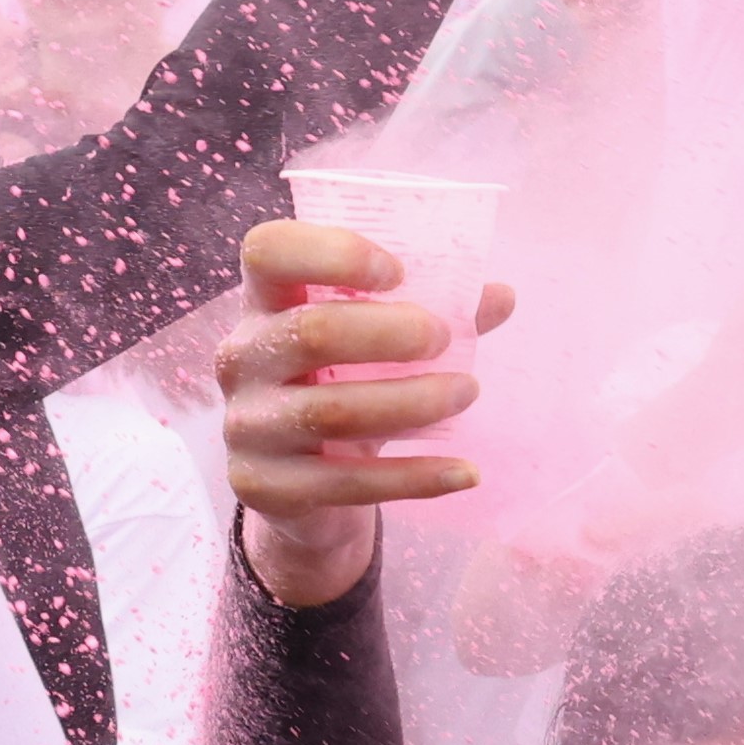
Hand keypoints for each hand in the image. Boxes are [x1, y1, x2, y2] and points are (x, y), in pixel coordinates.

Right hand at [221, 233, 504, 600]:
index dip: (333, 252)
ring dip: (413, 401)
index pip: (270, 252)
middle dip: (392, 333)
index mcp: (262, 304)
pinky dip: (417, 477)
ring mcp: (247, 426)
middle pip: (312, 331)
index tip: (397, 272)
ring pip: (332, 411)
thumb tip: (501, 295)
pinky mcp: (264, 485)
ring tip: (467, 392)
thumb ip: (431, 314)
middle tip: (445, 340)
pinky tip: (467, 472)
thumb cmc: (341, 390)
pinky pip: (348, 483)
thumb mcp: (376, 348)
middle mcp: (242, 359)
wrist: (303, 492)